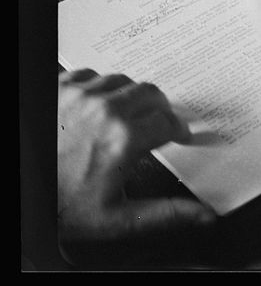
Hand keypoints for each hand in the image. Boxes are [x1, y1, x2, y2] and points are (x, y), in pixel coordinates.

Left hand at [57, 69, 214, 247]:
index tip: (177, 135)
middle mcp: (105, 110)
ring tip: (125, 114)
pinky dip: (99, 87)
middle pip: (151, 94)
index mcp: (124, 139)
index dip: (177, 130)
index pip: (168, 121)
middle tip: (154, 123)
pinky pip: (92, 74)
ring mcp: (81, 95)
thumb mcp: (116, 220)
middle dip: (158, 109)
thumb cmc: (63, 208)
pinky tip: (96, 105)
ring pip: (123, 81)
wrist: (23, 198)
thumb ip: (164, 214)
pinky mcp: (61, 88)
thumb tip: (203, 217)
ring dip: (129, 97)